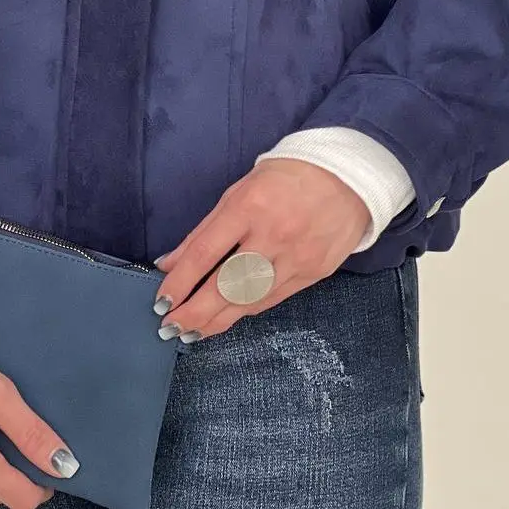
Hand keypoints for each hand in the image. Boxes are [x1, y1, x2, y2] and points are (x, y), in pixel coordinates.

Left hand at [153, 158, 370, 340]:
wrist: (346, 176)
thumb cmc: (285, 178)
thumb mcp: (239, 191)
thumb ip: (204, 230)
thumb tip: (170, 262)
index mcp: (248, 207)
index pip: (205, 252)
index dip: (180, 281)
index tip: (162, 300)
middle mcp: (272, 235)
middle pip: (226, 285)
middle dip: (195, 312)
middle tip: (170, 328)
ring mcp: (296, 258)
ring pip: (250, 301)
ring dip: (217, 321)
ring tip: (192, 332)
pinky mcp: (314, 273)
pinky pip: (272, 299)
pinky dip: (245, 311)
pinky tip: (227, 318)